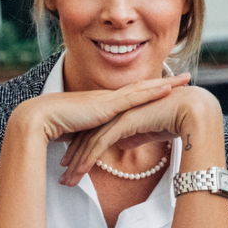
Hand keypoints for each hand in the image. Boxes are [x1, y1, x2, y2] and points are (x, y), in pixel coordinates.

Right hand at [13, 73, 190, 143]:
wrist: (41, 119)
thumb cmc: (55, 128)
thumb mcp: (81, 135)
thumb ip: (92, 139)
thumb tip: (97, 150)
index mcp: (105, 104)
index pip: (133, 96)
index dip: (151, 91)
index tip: (169, 87)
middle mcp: (109, 97)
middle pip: (143, 88)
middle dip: (165, 82)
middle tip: (186, 77)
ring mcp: (109, 99)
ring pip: (143, 88)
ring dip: (166, 83)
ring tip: (185, 79)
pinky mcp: (107, 105)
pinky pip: (135, 96)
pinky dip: (152, 91)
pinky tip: (167, 88)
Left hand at [59, 85, 221, 185]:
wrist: (190, 110)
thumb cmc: (174, 120)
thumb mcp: (147, 131)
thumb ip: (133, 136)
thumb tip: (123, 143)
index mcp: (119, 114)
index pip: (94, 134)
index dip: (81, 151)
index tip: (71, 167)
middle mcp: (114, 113)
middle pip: (86, 138)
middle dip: (73, 160)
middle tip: (63, 178)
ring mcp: (117, 117)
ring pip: (89, 142)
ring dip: (76, 164)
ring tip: (67, 181)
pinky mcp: (122, 123)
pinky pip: (100, 144)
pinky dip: (88, 159)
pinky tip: (79, 172)